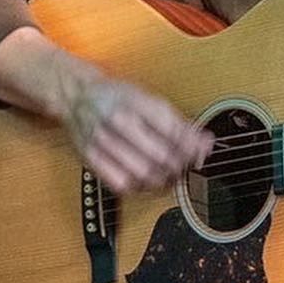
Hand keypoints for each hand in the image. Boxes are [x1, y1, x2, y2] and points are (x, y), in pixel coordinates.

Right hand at [62, 69, 211, 195]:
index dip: (191, 148)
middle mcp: (118, 120)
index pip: (173, 131)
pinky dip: (140, 187)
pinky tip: (146, 181)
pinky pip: (121, 183)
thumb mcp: (150, 99)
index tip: (199, 153)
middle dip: (179, 166)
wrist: (76, 95)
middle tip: (184, 166)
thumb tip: (207, 143)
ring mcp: (102, 140)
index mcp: (136, 101)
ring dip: (163, 180)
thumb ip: (179, 123)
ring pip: (143, 173)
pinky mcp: (90, 158)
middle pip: (160, 155)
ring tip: (169, 175)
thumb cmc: (118, 97)